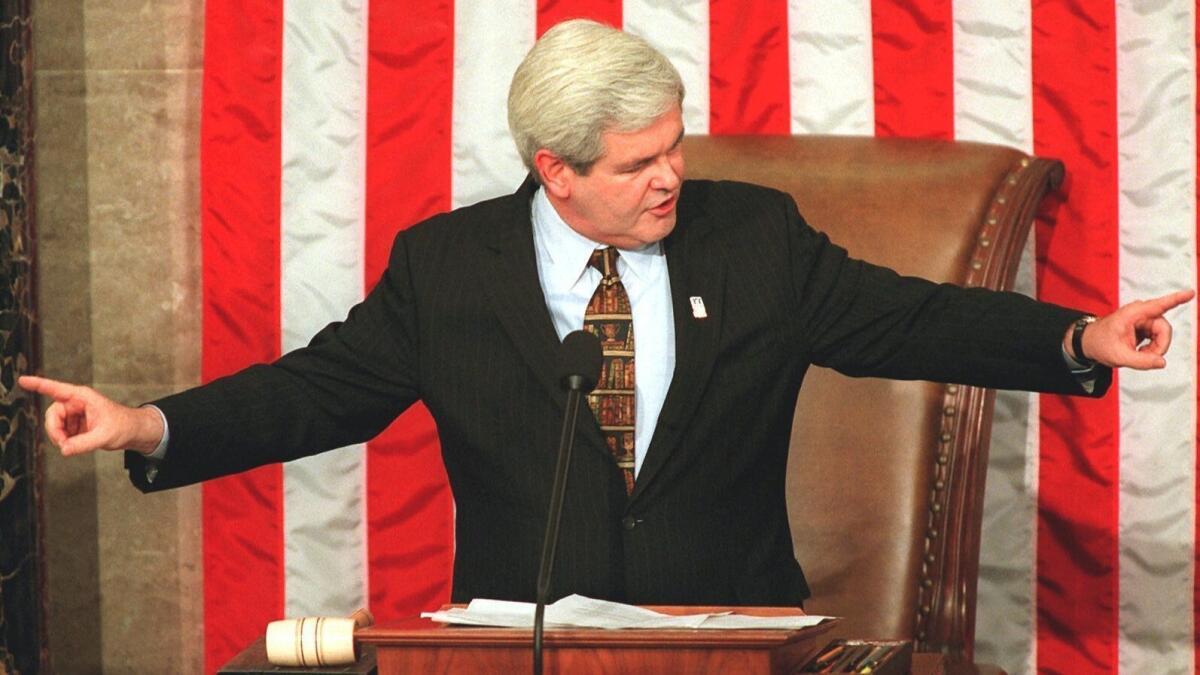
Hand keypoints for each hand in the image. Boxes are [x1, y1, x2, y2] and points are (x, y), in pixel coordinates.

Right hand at [18, 375, 164, 455]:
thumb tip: (64, 449)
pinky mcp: (76, 424)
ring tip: (74, 445)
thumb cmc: (124, 426)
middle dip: (55, 430)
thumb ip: (83, 444)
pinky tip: (78, 444)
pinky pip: (62, 432)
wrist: (133, 432)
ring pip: (55, 425)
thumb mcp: (104, 436)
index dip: (38, 384)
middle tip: (63, 444)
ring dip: (60, 437)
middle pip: (53, 415)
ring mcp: (75, 414)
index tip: (23, 380)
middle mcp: (76, 403)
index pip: (56, 389)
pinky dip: (66, 441)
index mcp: (82, 397)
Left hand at [1067, 289, 1194, 369]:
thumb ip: (1141, 361)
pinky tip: (1139, 351)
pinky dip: (1152, 348)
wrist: (1090, 343)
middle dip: (1159, 346)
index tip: (1191, 292)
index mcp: (1133, 314)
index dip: (1177, 299)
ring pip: (1163, 335)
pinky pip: (1158, 338)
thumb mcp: (1118, 356)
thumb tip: (1162, 362)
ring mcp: (1144, 319)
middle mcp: (1141, 313)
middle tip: (1146, 357)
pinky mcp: (1146, 326)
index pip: (1159, 305)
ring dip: (1155, 348)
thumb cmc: (1100, 344)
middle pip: (1164, 329)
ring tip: (1138, 354)